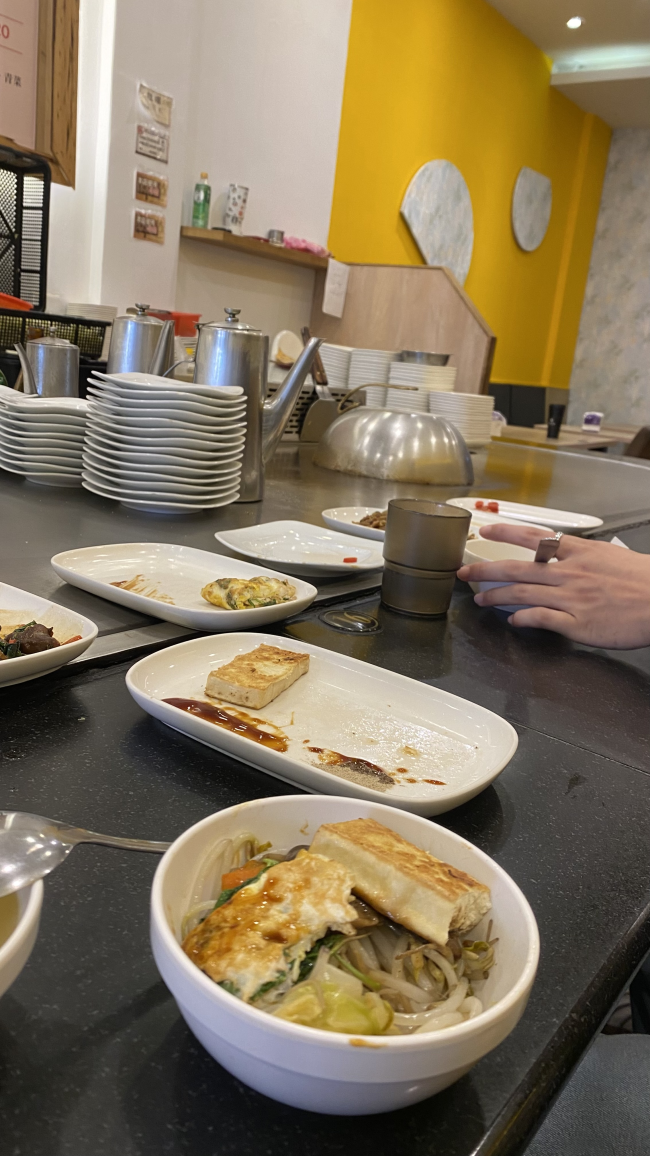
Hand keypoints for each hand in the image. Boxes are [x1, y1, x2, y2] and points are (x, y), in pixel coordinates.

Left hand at [457, 523, 649, 648]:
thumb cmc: (644, 581)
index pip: (533, 537)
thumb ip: (582, 558)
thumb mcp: (610, 557)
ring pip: (521, 593)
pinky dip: (522, 619)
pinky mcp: (576, 623)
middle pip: (516, 568)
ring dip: (495, 596)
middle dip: (485, 569)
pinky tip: (513, 621)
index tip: (483, 529)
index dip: (504, 532)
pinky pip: (540, 619)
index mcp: (578, 553)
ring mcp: (570, 598)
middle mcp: (569, 573)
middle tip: (465, 572)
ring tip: (480, 599)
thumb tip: (562, 558)